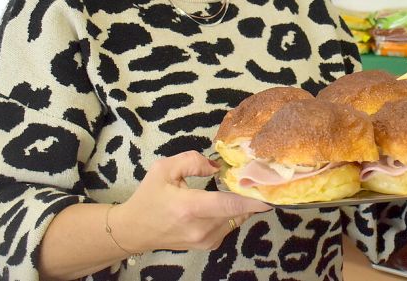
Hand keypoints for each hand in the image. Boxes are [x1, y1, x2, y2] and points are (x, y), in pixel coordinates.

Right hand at [110, 151, 271, 252]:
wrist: (134, 230)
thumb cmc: (148, 198)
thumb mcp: (164, 169)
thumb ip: (192, 161)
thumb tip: (216, 166)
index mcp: (189, 208)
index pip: (229, 204)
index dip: (253, 198)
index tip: (272, 190)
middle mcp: (201, 228)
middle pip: (238, 210)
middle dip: (249, 194)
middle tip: (255, 177)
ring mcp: (205, 240)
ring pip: (236, 218)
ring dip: (239, 204)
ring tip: (235, 188)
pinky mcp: (208, 245)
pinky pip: (229, 225)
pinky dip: (231, 213)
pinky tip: (221, 203)